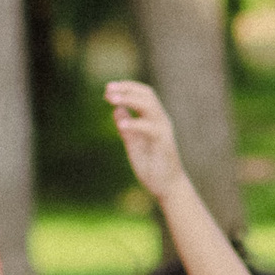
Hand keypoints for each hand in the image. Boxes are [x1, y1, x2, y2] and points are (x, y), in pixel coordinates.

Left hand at [104, 79, 182, 202]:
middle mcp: (161, 121)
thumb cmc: (152, 166)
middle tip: (107, 90)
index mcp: (154, 119)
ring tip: (112, 100)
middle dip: (127, 89)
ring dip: (130, 100)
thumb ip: (126, 127)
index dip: (127, 87)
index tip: (108, 89)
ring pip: (150, 106)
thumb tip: (116, 110)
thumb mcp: (133, 143)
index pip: (143, 94)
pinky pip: (150, 128)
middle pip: (147, 95)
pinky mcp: (164, 143)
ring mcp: (163, 131)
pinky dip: (135, 123)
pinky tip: (121, 125)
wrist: (167, 187)